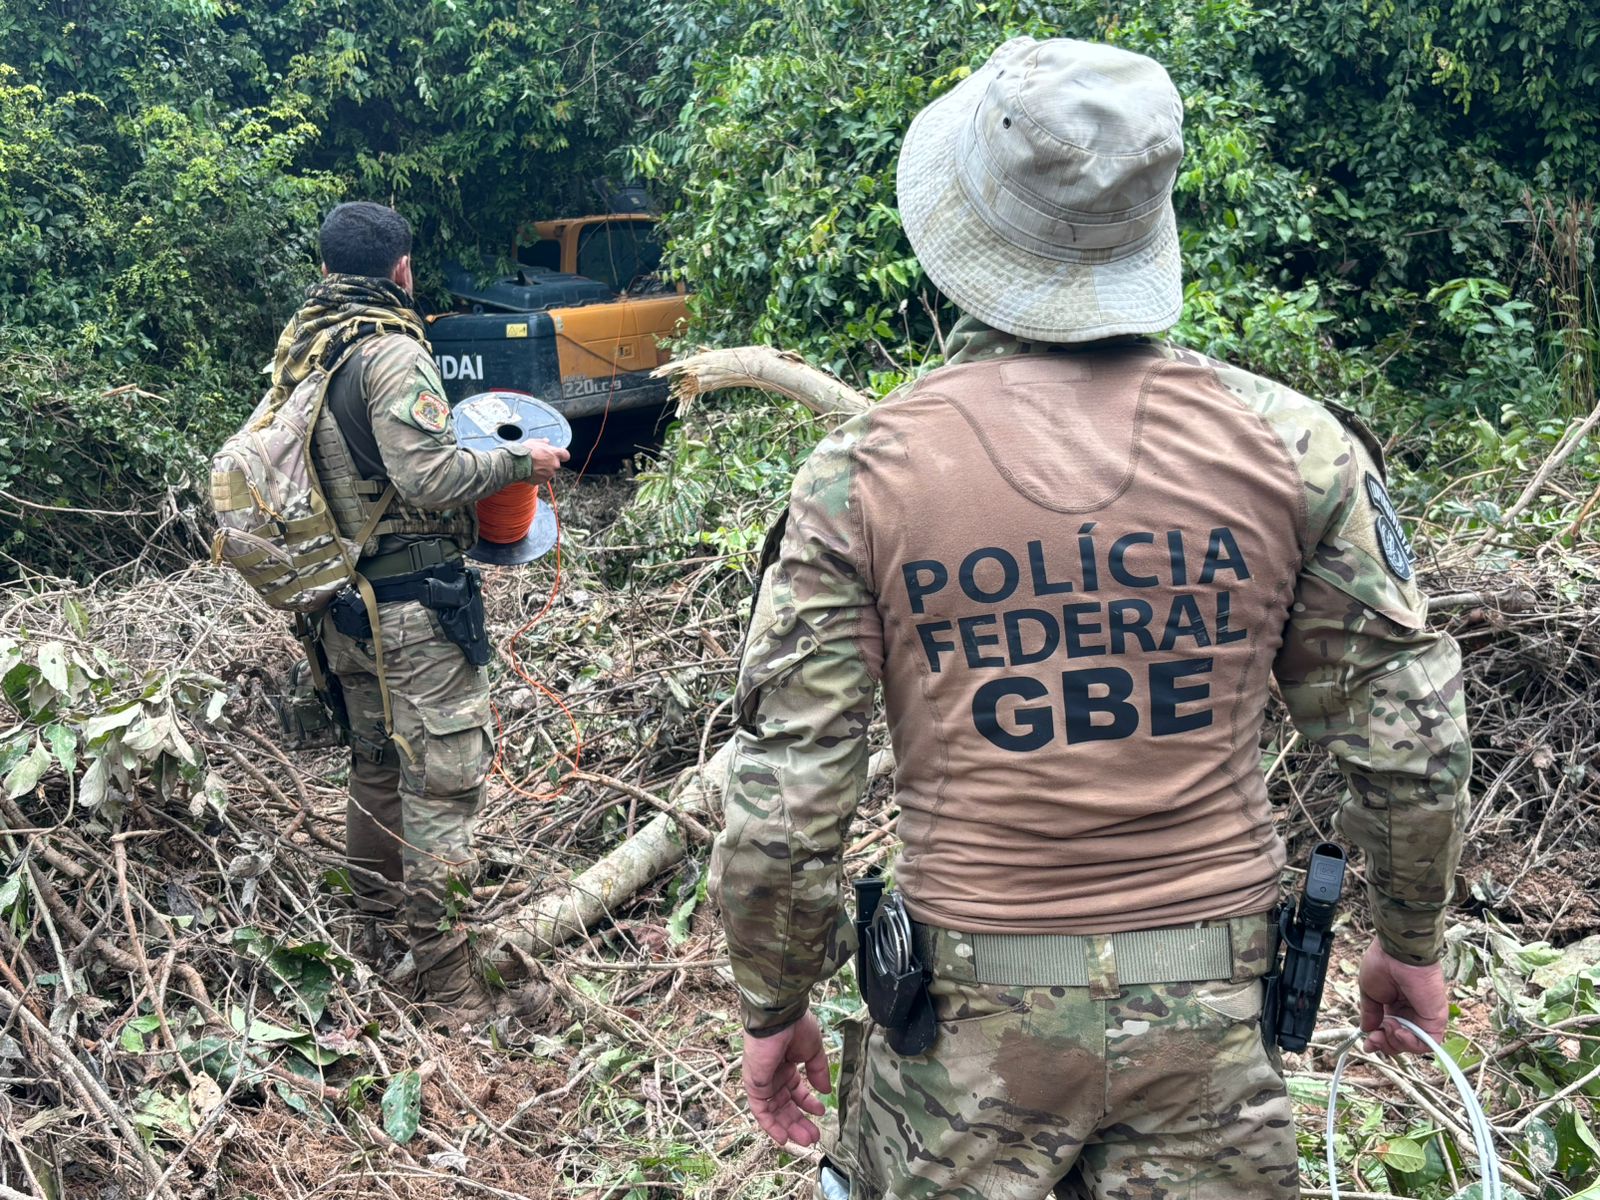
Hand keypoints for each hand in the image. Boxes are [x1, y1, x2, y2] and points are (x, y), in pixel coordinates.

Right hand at [519, 439, 568, 485]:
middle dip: (549, 462)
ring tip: (533, 466)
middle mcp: (555, 464)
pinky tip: (531, 471)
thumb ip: (543, 442)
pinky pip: (543, 478)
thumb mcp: (534, 442)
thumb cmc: (525, 452)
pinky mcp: (543, 480)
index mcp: (555, 453)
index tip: (559, 455)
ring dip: (544, 469)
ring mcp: (549, 474)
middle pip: (556, 464)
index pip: (566, 455)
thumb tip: (547, 441)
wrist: (517, 464)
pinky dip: (539, 476)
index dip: (562, 455)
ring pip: (549, 471)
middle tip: (539, 460)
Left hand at [741, 1010, 830, 1147]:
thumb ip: (818, 1072)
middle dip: (799, 1122)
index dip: (807, 1103)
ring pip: (774, 1112)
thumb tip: (825, 1091)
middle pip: (785, 1105)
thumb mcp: (813, 1051)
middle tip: (814, 1136)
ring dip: (789, 1128)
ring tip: (807, 1140)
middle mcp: (773, 1076)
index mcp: (785, 1066)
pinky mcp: (754, 1086)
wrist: (779, 1018)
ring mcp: (762, 1081)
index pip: (795, 1091)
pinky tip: (784, 1137)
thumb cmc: (796, 1028)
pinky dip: (771, 1126)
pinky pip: (761, 1111)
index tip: (821, 1112)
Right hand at [1359, 938, 1448, 1055]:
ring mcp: (1423, 1016)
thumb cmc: (1382, 964)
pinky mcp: (1436, 1019)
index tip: (1368, 1044)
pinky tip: (1399, 1031)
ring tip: (1389, 1026)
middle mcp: (1410, 1012)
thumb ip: (1370, 1013)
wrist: (1397, 953)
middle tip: (1375, 1038)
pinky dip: (1411, 1043)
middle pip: (1400, 1041)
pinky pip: (1427, 1042)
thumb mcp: (1369, 992)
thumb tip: (1367, 1030)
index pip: (1389, 1031)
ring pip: (1413, 1045)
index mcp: (1394, 1005)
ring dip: (1396, 1042)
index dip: (1379, 1040)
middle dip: (1385, 1044)